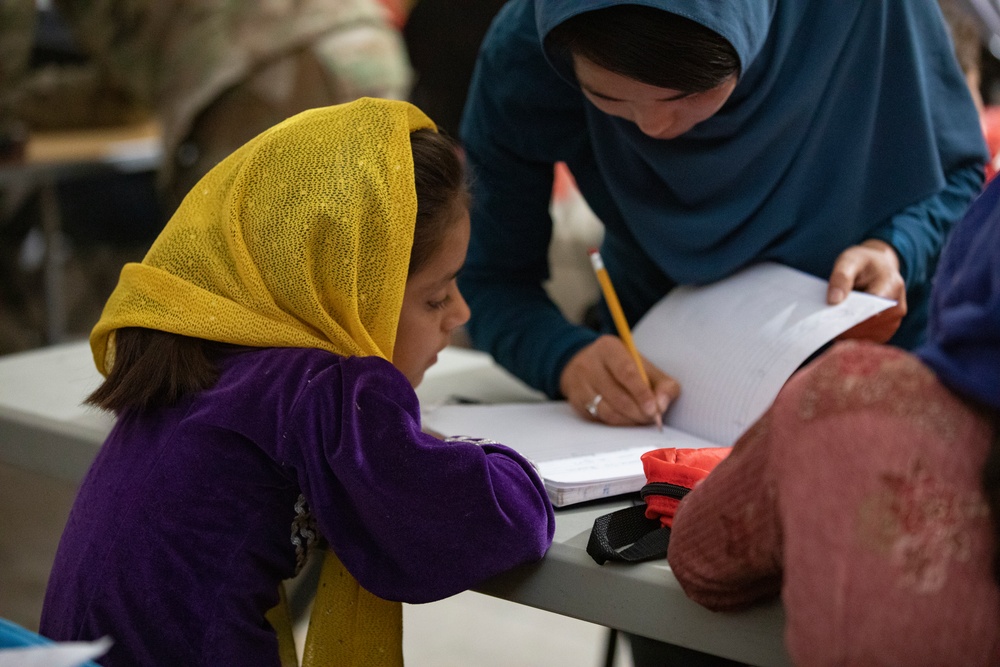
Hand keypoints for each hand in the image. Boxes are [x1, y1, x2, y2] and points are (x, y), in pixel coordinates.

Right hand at [560, 335, 679, 425]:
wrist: (585, 364)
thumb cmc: (622, 367)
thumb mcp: (644, 367)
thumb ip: (662, 384)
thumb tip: (662, 405)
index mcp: (609, 348)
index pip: (626, 372)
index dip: (641, 393)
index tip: (654, 409)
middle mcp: (589, 364)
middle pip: (617, 396)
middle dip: (638, 412)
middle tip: (652, 418)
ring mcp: (580, 384)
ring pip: (607, 411)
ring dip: (628, 420)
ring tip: (641, 419)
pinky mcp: (576, 401)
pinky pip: (599, 419)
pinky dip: (617, 423)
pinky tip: (626, 419)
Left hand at [827, 239, 906, 342]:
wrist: (878, 267)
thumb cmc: (863, 262)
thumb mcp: (849, 260)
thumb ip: (841, 278)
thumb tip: (833, 300)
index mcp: (892, 286)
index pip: (870, 309)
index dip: (849, 316)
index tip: (830, 318)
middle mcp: (897, 308)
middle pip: (868, 326)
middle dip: (845, 326)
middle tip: (824, 324)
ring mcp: (894, 322)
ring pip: (867, 337)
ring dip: (847, 334)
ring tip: (831, 325)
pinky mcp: (886, 331)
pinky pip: (867, 341)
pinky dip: (852, 337)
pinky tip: (839, 330)